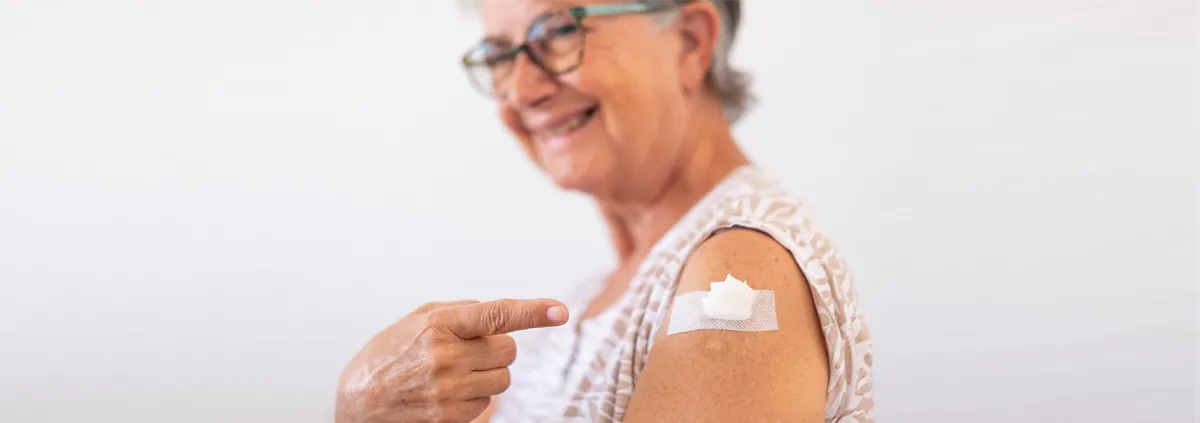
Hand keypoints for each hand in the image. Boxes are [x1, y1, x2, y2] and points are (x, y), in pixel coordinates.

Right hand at [335, 299, 568, 422]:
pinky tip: (444, 396)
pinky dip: (473, 400)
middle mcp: (445, 357)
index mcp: (437, 325)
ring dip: (486, 376)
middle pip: (507, 351)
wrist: (358, 405)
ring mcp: (448, 391)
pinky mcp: (450, 419)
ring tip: (451, 376)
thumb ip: (457, 312)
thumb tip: (496, 314)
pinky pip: (487, 405)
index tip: (559, 311)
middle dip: (494, 350)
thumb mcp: (413, 321)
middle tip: (466, 353)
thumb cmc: (386, 358)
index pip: (496, 314)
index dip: (532, 312)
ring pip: (501, 380)